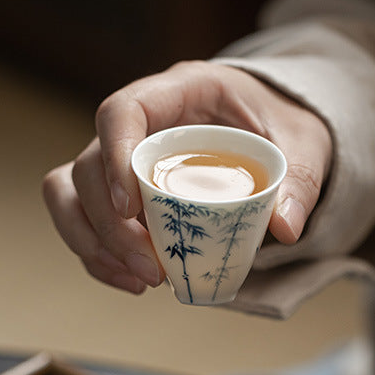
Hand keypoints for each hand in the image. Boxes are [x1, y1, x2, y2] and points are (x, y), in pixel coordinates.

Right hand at [42, 60, 332, 293]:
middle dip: (110, 225)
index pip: (123, 111)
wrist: (275, 133)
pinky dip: (100, 257)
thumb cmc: (281, 127)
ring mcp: (122, 157)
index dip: (115, 156)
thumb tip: (285, 228)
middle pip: (89, 164)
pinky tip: (133, 282)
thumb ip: (300, 180)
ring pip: (70, 193)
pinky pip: (83, 220)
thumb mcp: (304, 144)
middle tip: (151, 269)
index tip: (130, 206)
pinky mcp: (119, 191)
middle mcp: (141, 123)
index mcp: (180, 92)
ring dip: (93, 243)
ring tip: (140, 281)